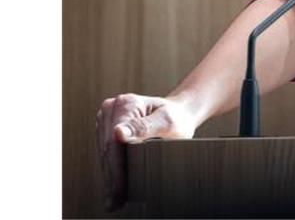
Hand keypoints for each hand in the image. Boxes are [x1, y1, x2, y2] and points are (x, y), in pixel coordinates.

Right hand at [95, 93, 197, 211]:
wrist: (180, 112)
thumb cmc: (177, 117)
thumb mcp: (167, 122)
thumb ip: (144, 127)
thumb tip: (118, 133)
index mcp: (126, 104)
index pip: (114, 142)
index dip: (116, 169)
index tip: (118, 190)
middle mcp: (112, 108)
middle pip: (107, 149)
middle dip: (112, 177)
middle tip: (115, 202)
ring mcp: (108, 117)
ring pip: (105, 152)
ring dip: (109, 176)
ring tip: (114, 198)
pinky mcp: (108, 127)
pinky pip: (107, 151)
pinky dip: (111, 168)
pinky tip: (114, 184)